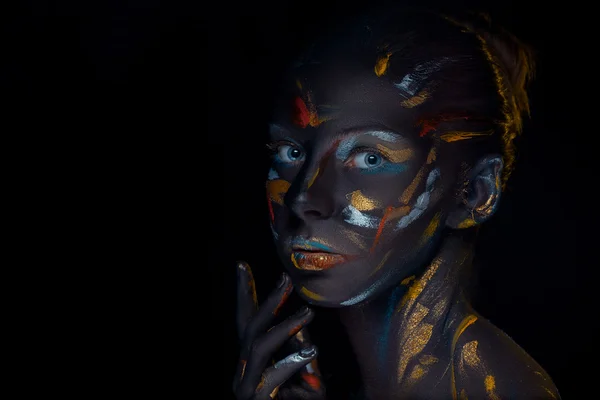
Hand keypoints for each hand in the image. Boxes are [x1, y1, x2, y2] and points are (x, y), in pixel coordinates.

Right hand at [233, 262, 323, 398]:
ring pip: (257, 348)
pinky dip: (290, 363)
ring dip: (283, 327)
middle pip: (249, 329)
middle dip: (267, 302)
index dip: (243, 295)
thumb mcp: (302, 375)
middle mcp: (244, 373)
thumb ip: (297, 350)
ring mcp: (247, 389)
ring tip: (309, 313)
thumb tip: (301, 321)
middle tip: (285, 279)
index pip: (245, 322)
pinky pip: (270, 379)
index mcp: (252, 363)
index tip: (242, 266)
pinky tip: (312, 352)